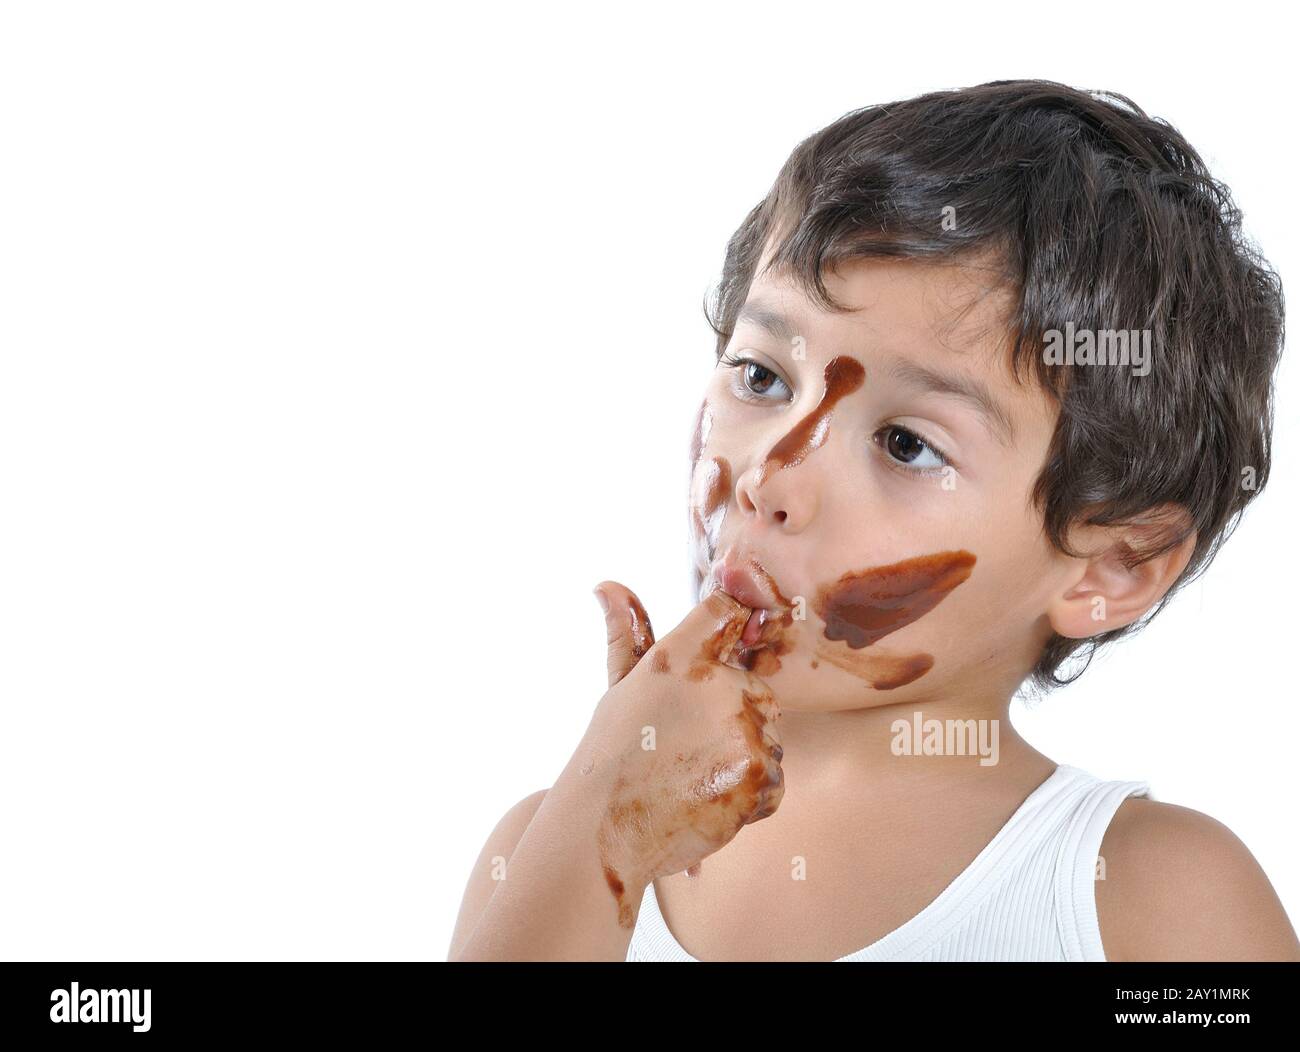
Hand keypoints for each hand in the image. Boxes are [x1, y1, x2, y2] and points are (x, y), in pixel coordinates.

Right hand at [582, 581, 784, 913]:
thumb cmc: (612, 754)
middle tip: (686, 744)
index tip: (717, 649)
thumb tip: (605, 585)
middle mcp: (718, 686)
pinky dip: (748, 792)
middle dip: (732, 714)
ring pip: (767, 736)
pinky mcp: (760, 777)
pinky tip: (707, 796)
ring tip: (692, 774)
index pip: (727, 611)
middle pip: (755, 686)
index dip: (730, 622)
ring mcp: (744, 733)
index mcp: (680, 656)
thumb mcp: (620, 686)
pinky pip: (773, 779)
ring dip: (741, 755)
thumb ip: (626, 631)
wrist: (606, 830)